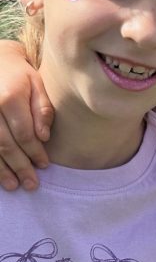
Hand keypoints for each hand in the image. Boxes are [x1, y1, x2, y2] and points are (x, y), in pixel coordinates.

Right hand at [0, 41, 52, 190]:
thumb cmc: (20, 76)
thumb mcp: (37, 85)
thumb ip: (42, 110)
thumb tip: (43, 137)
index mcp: (9, 99)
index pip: (24, 133)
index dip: (35, 152)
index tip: (44, 165)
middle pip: (5, 145)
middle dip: (20, 167)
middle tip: (32, 184)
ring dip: (1, 170)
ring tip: (13, 186)